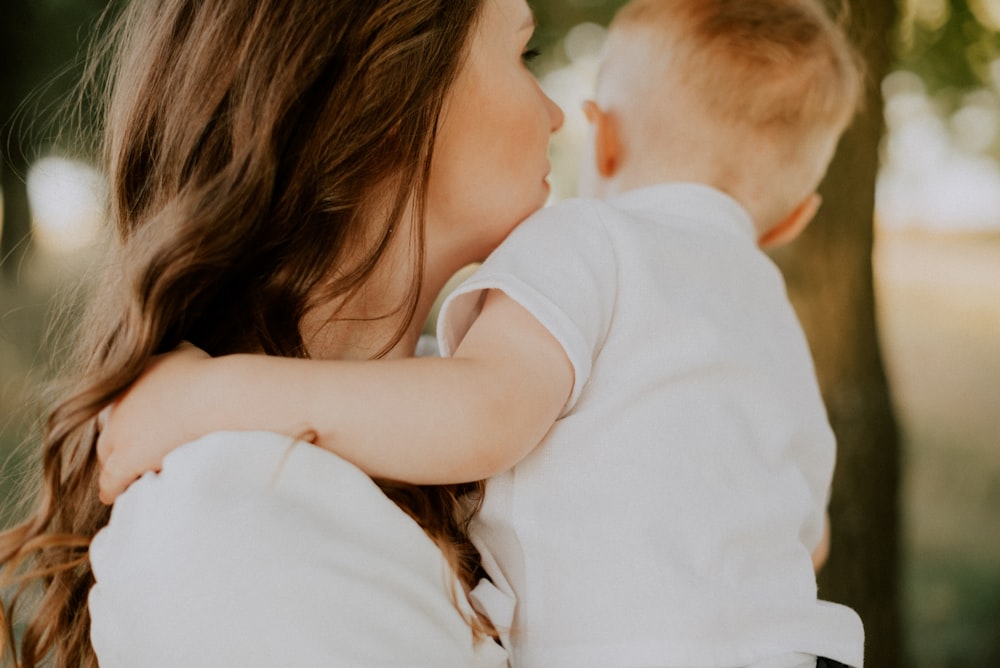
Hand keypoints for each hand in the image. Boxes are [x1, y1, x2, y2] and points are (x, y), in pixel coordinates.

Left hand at [97, 342, 211, 503]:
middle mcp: (115, 405)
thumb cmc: (206, 375)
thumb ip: (174, 353)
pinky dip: (112, 488)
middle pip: (106, 432)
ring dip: (115, 466)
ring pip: (107, 456)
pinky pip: (111, 480)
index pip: (112, 407)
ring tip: (127, 478)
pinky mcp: (126, 458)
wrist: (214, 396)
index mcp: (125, 382)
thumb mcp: (185, 353)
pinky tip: (114, 496)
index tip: (138, 429)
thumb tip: (178, 350)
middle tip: (133, 455)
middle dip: (118, 443)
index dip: (125, 420)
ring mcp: (119, 432)